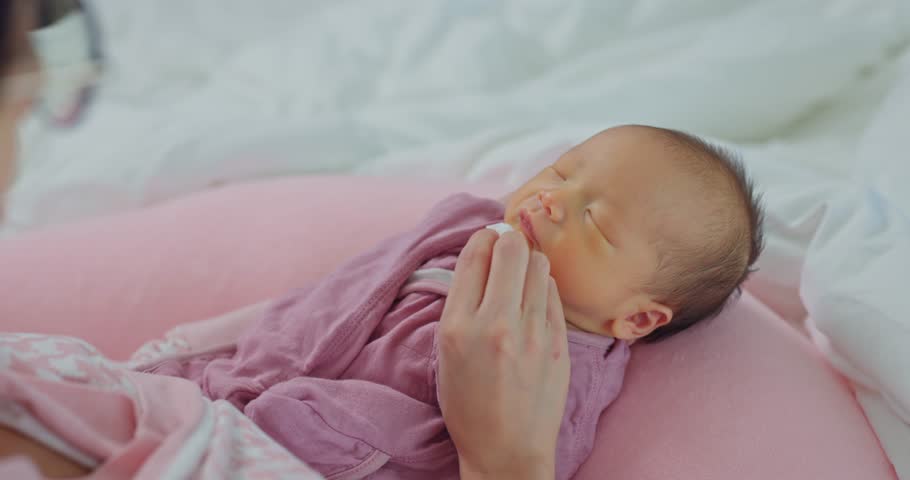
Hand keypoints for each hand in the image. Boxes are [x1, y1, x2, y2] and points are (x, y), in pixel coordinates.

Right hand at [437, 229, 569, 479]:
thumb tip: (482, 252)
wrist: (507, 450)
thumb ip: (462, 302)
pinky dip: (542, 288)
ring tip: (520, 280)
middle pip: (512, 247)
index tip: (486, 243)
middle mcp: (495, 325)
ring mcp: (532, 334)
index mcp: (458, 326)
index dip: (482, 239)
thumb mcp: (447, 351)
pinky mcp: (559, 343)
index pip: (475, 254)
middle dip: (508, 241)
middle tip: (506, 252)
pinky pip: (553, 292)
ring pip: (538, 264)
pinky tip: (533, 303)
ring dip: (528, 262)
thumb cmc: (469, 403)